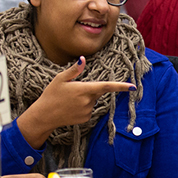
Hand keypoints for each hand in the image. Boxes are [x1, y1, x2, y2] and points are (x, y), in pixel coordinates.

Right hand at [16, 56, 134, 147]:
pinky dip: (83, 107)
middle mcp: (88, 101)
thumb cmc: (51, 95)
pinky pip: (89, 109)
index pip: (106, 86)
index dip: (121, 87)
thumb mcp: (60, 79)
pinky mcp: (86, 118)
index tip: (132, 87)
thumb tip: (83, 59)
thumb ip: (74, 70)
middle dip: (89, 89)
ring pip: (93, 100)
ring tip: (69, 100)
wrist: (44, 115)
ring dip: (85, 98)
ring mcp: (88, 111)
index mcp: (84, 89)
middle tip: (72, 91)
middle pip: (97, 92)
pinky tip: (71, 107)